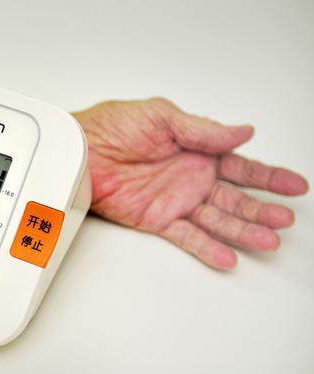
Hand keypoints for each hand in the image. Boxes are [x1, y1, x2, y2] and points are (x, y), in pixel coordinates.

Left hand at [72, 98, 308, 268]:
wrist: (81, 149)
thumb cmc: (113, 126)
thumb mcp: (162, 117)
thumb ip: (203, 130)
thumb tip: (243, 132)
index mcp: (196, 150)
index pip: (240, 167)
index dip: (269, 176)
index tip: (294, 184)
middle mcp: (189, 178)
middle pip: (235, 197)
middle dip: (261, 209)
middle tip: (285, 218)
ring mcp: (174, 200)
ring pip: (216, 219)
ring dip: (242, 230)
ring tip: (267, 240)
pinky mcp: (155, 218)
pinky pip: (186, 236)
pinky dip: (206, 247)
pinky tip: (227, 256)